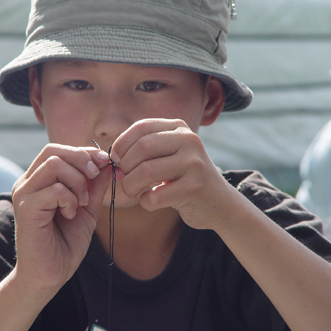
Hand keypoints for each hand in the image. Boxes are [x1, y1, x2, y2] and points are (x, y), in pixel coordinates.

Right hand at [11, 144, 110, 291]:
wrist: (49, 275)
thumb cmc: (65, 243)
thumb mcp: (87, 208)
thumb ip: (95, 186)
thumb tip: (109, 162)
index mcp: (39, 180)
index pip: (58, 150)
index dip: (83, 151)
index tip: (104, 162)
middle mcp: (27, 182)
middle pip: (53, 150)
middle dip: (81, 159)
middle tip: (95, 177)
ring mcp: (24, 194)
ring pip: (54, 164)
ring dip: (77, 181)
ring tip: (81, 203)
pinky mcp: (26, 208)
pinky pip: (54, 189)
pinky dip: (70, 199)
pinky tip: (70, 214)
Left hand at [111, 118, 236, 229]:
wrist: (219, 203)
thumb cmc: (182, 178)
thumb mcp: (167, 155)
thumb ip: (142, 151)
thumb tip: (112, 159)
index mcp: (179, 128)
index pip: (141, 127)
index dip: (121, 144)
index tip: (116, 160)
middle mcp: (189, 140)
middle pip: (142, 148)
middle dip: (126, 166)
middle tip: (125, 179)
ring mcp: (194, 163)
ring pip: (146, 171)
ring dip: (131, 186)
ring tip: (134, 191)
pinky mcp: (195, 188)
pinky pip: (155, 196)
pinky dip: (145, 202)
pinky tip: (151, 201)